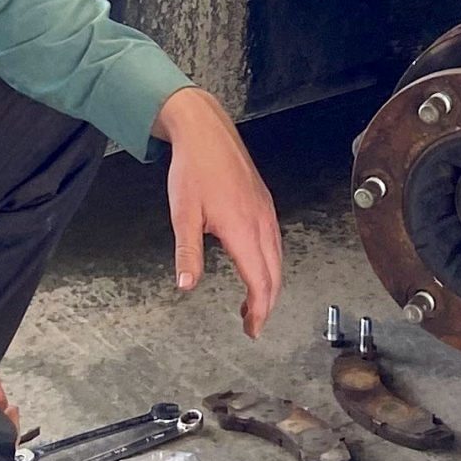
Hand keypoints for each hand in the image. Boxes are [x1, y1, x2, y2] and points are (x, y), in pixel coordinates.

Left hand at [155, 87, 283, 336]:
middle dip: (266, 304)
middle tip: (252, 324)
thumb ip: (188, 253)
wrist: (206, 131)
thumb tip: (186, 285)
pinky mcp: (264, 203)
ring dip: (269, 285)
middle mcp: (260, 222)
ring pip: (277, 259)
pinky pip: (275, 242)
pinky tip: (257, 266)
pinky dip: (270, 264)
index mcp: (242, 228)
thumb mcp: (183, 215)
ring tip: (252, 303)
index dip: (259, 310)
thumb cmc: (194, 169)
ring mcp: (266, 212)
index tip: (252, 329)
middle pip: (274, 275)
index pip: (260, 281)